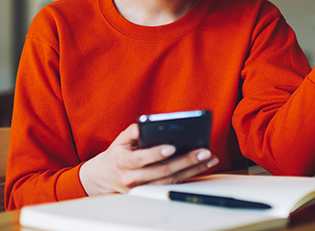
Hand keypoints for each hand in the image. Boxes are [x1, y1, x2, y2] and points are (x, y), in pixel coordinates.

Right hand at [79, 123, 218, 195]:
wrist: (105, 177)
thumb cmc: (117, 153)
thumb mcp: (121, 139)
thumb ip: (134, 130)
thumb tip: (150, 122)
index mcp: (122, 162)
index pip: (140, 159)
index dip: (156, 154)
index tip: (172, 147)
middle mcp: (132, 178)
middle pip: (162, 171)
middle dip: (185, 161)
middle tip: (203, 151)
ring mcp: (142, 188)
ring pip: (171, 180)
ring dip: (193, 169)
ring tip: (209, 158)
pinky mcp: (152, 192)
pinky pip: (172, 184)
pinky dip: (189, 175)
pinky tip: (202, 166)